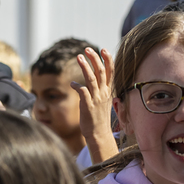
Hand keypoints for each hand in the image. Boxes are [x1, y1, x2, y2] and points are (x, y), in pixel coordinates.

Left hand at [72, 47, 118, 163]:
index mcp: (108, 91)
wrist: (99, 134)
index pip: (111, 71)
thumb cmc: (98, 118)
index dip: (108, 59)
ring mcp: (96, 99)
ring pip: (92, 79)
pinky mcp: (88, 106)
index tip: (103, 49)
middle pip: (100, 71)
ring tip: (79, 57)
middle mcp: (103, 93)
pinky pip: (82, 92)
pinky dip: (77, 85)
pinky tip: (72, 83)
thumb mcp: (103, 101)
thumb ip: (99, 89)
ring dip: (85, 66)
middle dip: (94, 58)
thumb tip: (90, 80)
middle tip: (86, 49)